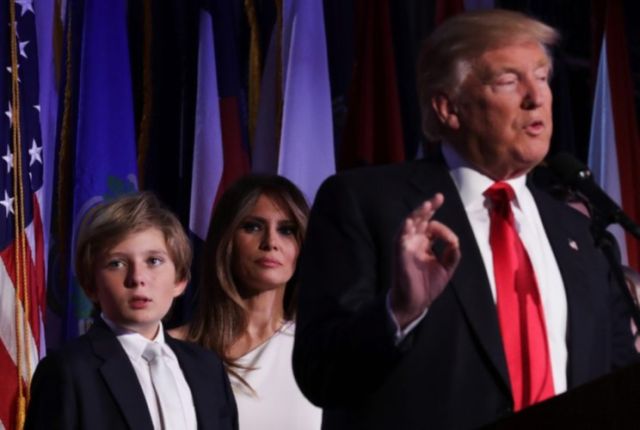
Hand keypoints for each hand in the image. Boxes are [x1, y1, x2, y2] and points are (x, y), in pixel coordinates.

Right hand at [390, 193, 460, 328]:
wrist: (416, 303)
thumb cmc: (428, 286)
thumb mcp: (446, 269)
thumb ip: (452, 255)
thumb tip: (455, 242)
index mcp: (424, 244)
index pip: (433, 227)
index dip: (444, 230)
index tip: (453, 241)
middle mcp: (414, 242)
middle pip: (420, 219)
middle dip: (429, 208)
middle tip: (438, 197)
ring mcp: (406, 246)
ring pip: (409, 224)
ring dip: (417, 214)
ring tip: (427, 205)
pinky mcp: (400, 254)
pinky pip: (400, 239)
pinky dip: (405, 230)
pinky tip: (411, 222)